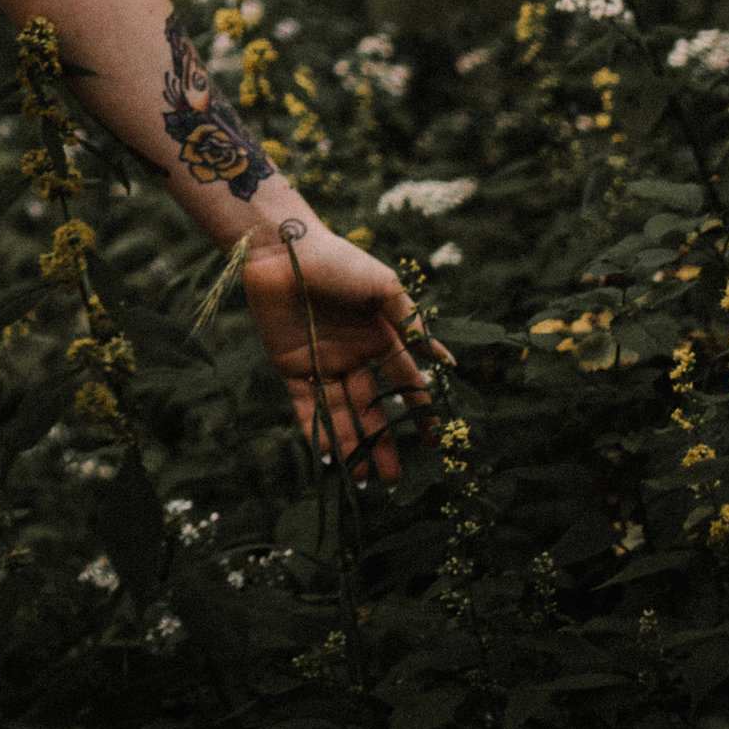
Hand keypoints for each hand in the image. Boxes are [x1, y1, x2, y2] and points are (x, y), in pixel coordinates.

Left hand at [239, 219, 447, 484]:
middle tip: (395, 480)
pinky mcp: (291, 366)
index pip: (404, 382)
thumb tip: (445, 360)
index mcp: (380, 337)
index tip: (434, 439)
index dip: (419, 410)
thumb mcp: (383, 288)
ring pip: (341, 413)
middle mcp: (353, 356)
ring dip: (353, 445)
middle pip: (372, 408)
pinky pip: (306, 405)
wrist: (282, 249)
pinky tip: (330, 457)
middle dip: (384, 442)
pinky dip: (317, 430)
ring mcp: (322, 363)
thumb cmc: (338, 261)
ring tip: (366, 479)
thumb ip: (411, 324)